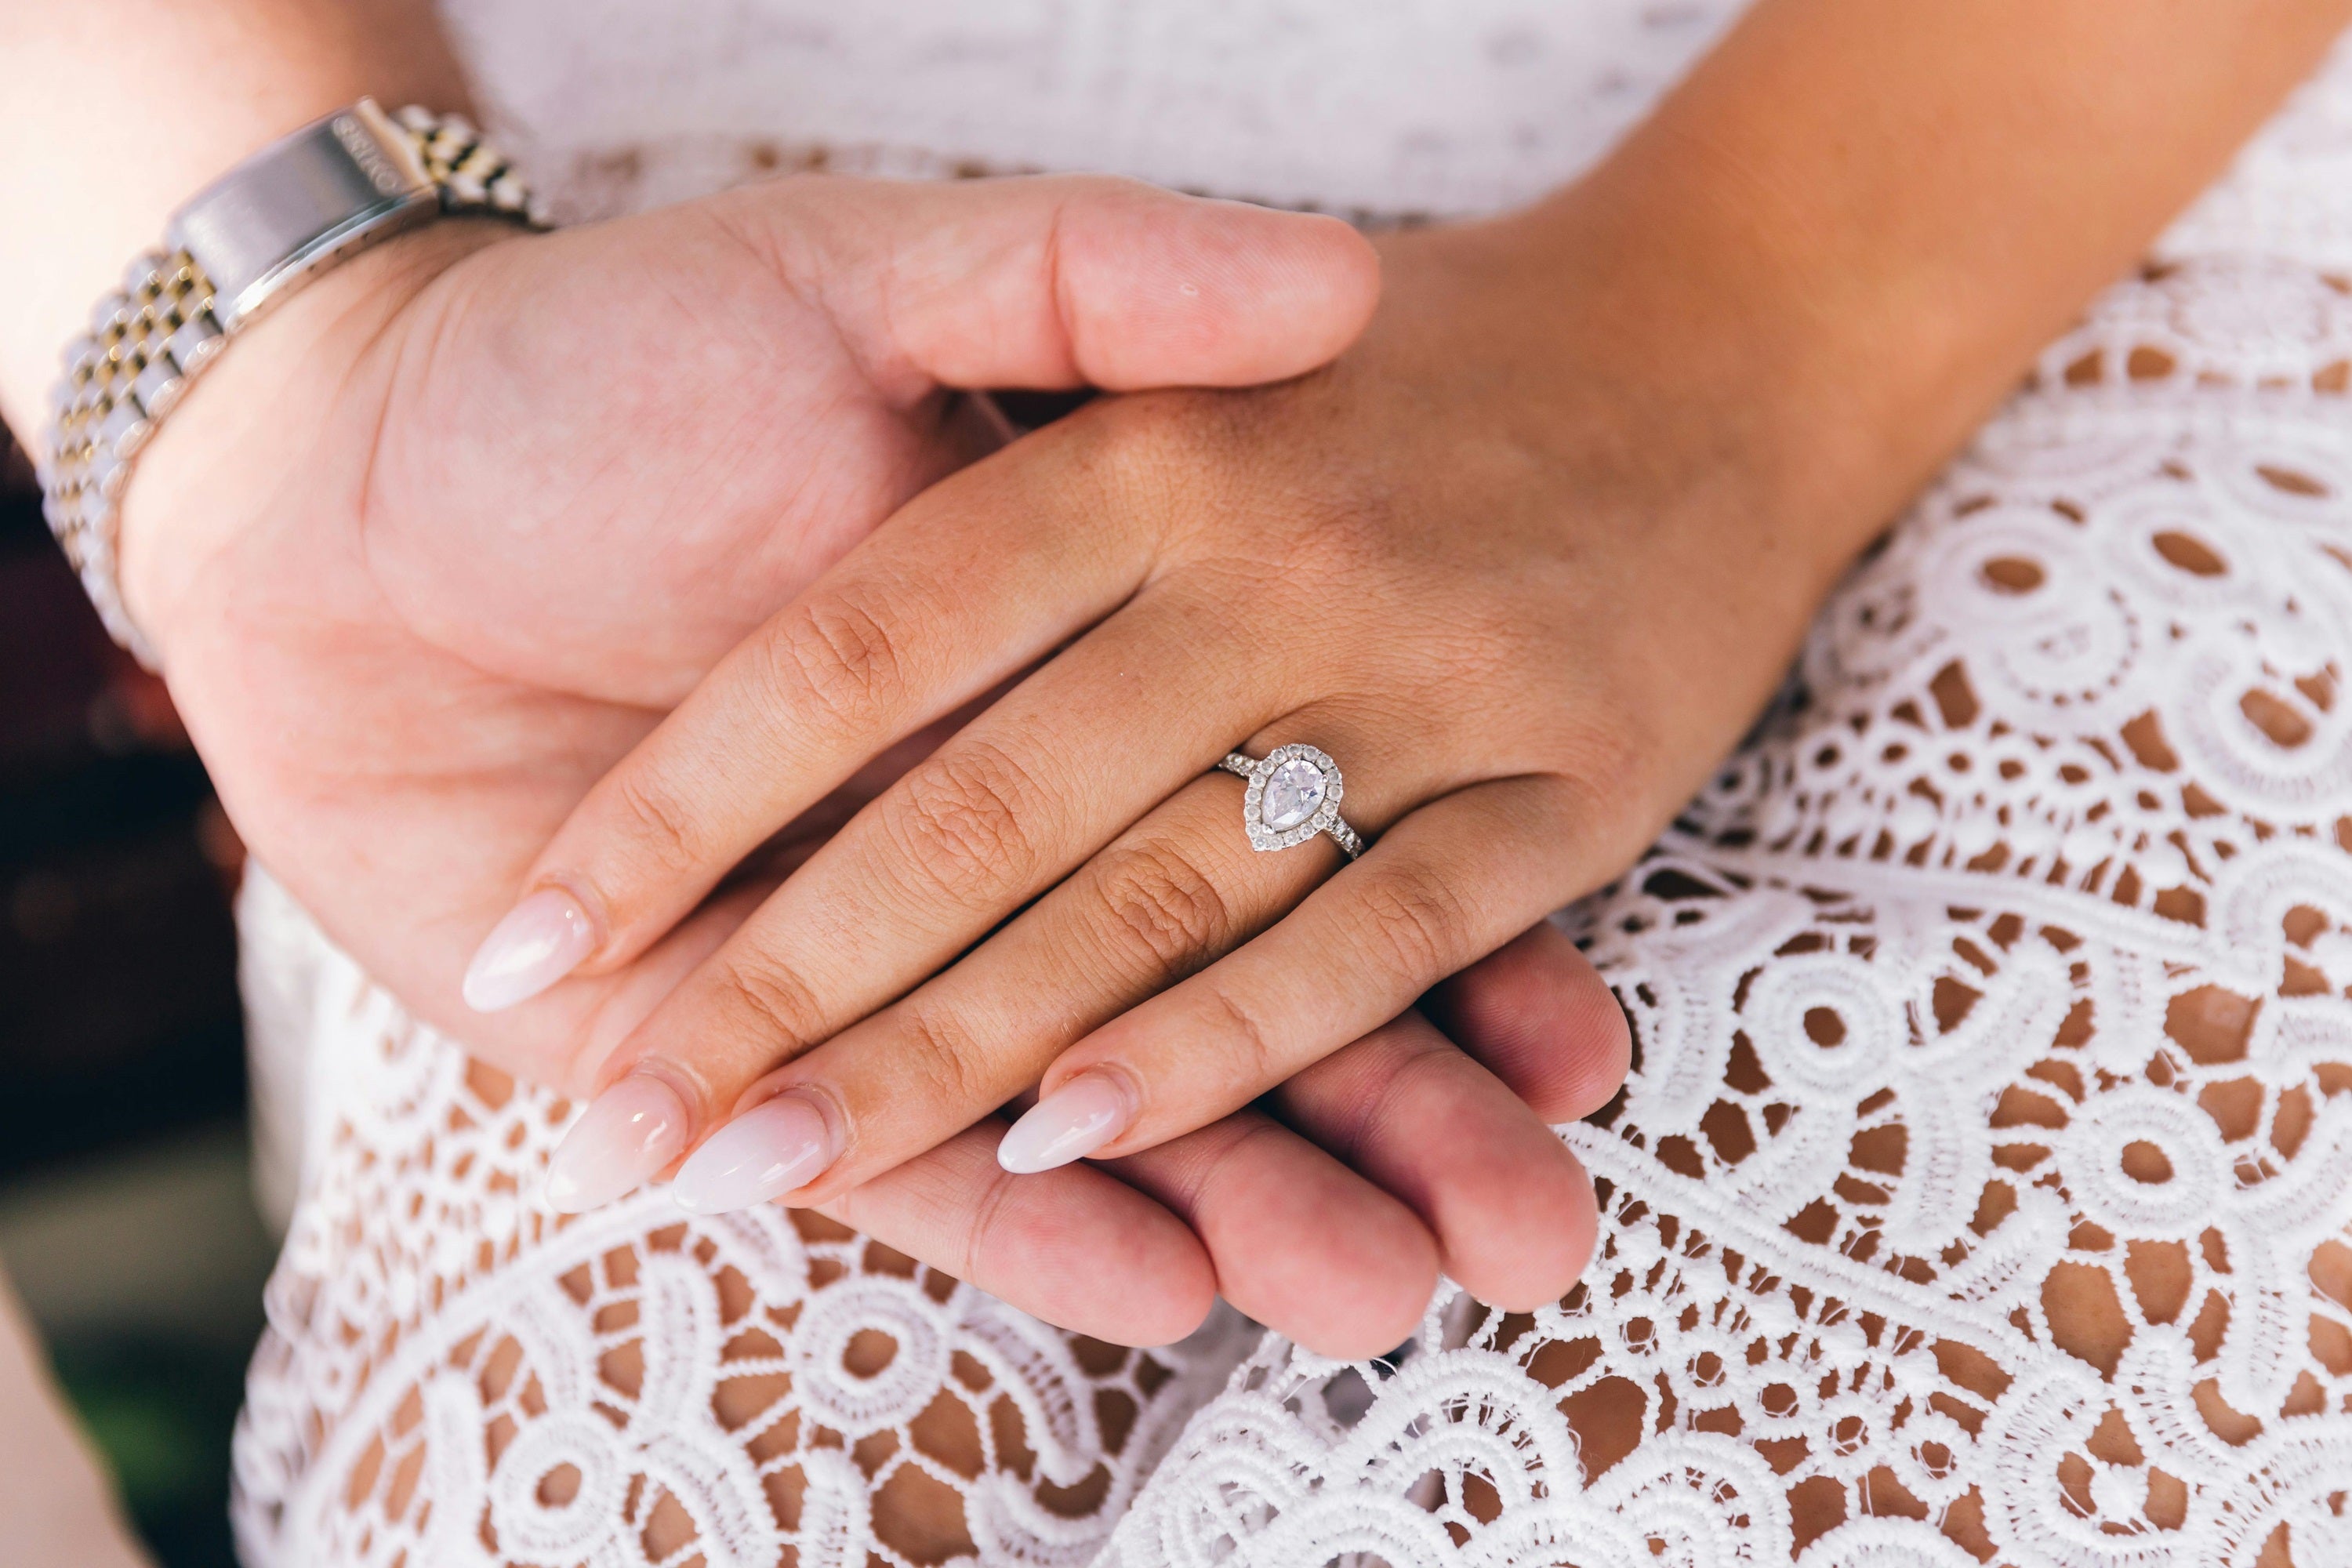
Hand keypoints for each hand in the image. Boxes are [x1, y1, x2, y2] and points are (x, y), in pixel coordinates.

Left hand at [118, 174, 1620, 1352]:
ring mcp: (911, 915)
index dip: (1436, 927)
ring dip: (1243, 1195)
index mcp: (1088, 607)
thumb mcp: (865, 265)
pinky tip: (1176, 1285)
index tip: (1571, 1045)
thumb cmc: (602, 353)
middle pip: (1223, 961)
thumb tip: (1339, 275)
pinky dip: (1032, 1221)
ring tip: (1391, 1293)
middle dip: (1373, 1113)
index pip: (1297, 800)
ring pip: (1098, 1072)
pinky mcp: (778, 1025)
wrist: (333, 479)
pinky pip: (930, 1150)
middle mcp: (1029, 768)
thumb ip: (1088, 276)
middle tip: (1524, 1242)